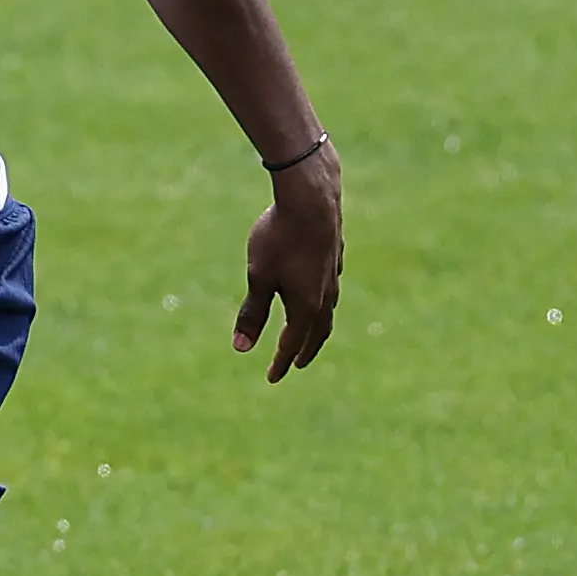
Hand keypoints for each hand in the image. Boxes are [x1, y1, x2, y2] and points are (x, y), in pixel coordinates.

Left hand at [232, 148, 343, 380]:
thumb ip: (252, 314)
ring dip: (317, 327)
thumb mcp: (258, 278)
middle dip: (305, 350)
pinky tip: (318, 291)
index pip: (292, 344)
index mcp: (306, 307)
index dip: (280, 362)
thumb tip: (240, 348)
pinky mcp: (336, 255)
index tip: (272, 377)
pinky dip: (323, 301)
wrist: (312, 197)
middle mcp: (325, 295)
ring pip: (328, 310)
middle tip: (295, 364)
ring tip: (309, 332)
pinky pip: (331, 288)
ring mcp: (334, 275)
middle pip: (317, 332)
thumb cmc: (280, 238)